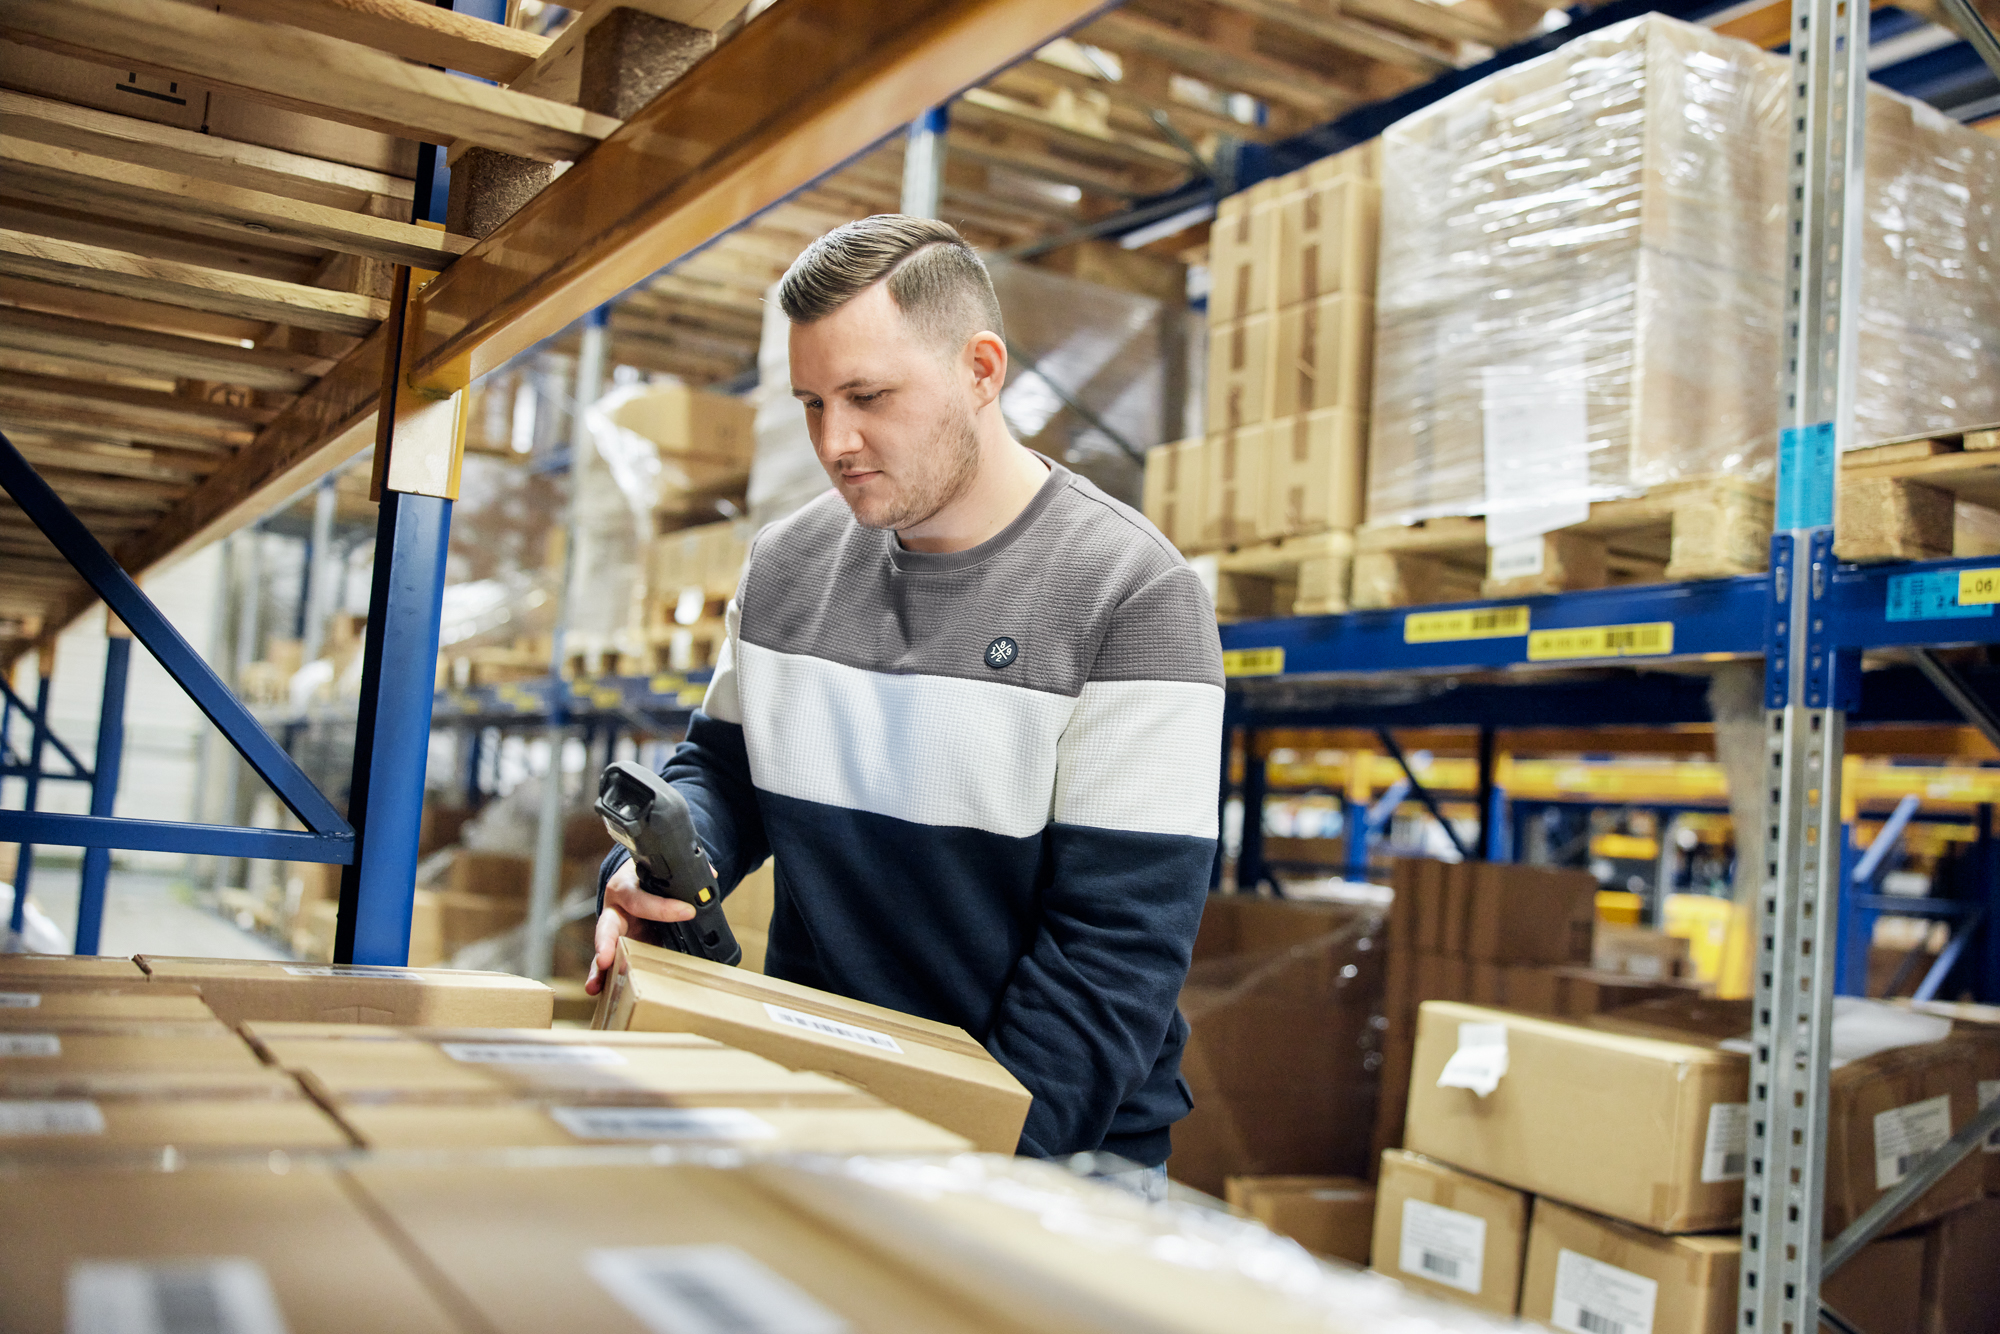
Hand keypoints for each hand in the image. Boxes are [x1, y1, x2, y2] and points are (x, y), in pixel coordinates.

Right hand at [583, 860, 695, 995]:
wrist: (639, 884)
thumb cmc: (649, 879)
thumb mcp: (661, 873)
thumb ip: (682, 876)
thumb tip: (709, 874)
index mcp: (625, 887)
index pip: (640, 898)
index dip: (662, 907)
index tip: (688, 912)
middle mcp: (614, 910)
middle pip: (607, 926)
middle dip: (606, 942)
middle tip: (605, 959)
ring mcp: (613, 931)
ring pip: (603, 949)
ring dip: (599, 969)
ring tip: (595, 986)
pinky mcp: (617, 948)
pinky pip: (607, 963)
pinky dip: (601, 977)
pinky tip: (597, 990)